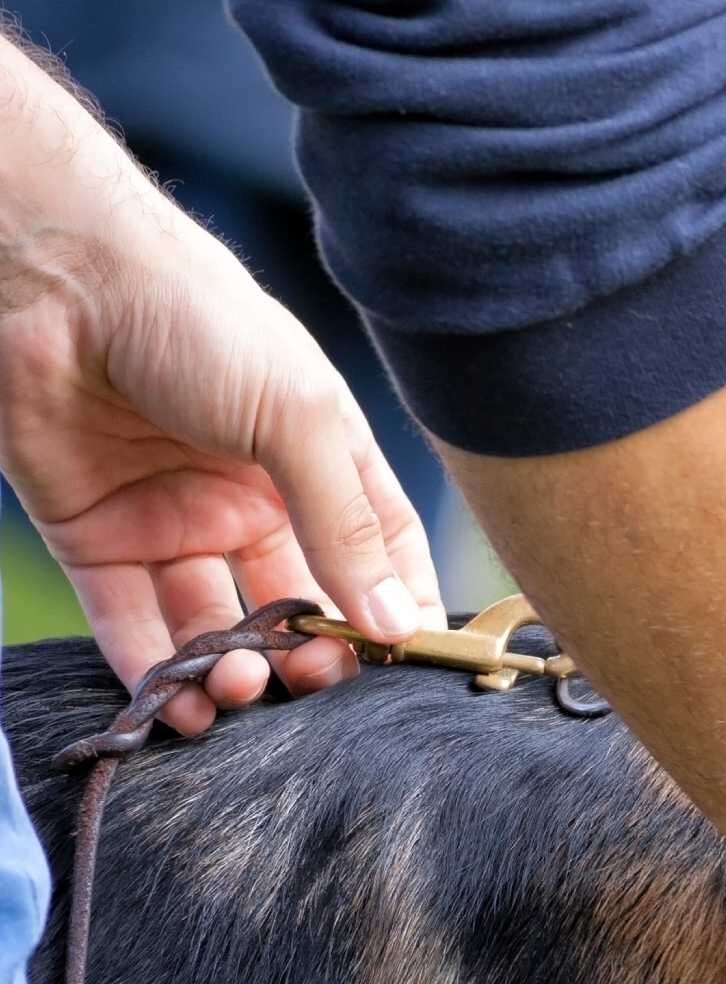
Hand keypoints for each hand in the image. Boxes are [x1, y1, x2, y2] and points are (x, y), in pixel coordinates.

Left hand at [0, 34, 443, 730]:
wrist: (63, 284)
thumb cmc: (202, 324)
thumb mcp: (300, 420)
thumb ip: (346, 527)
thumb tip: (395, 624)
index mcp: (316, 458)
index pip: (376, 549)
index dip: (394, 605)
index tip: (405, 660)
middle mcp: (251, 497)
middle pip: (293, 600)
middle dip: (306, 652)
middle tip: (309, 679)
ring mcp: (174, 520)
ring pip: (214, 623)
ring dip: (232, 669)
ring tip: (237, 686)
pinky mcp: (98, 538)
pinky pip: (131, 620)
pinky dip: (155, 669)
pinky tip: (179, 700)